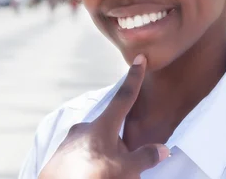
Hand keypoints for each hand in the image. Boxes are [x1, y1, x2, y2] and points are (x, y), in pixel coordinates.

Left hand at [38, 55, 169, 178]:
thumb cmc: (89, 174)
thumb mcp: (122, 169)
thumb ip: (143, 158)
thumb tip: (163, 149)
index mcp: (102, 125)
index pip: (124, 97)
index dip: (134, 78)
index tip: (139, 59)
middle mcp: (85, 127)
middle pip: (112, 131)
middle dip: (122, 146)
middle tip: (126, 167)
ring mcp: (71, 140)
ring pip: (98, 146)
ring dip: (107, 158)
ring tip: (109, 175)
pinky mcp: (62, 154)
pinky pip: (84, 156)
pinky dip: (93, 165)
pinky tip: (94, 173)